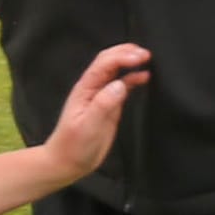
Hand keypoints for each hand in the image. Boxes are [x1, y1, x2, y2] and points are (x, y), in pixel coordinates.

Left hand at [40, 44, 151, 183]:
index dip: (121, 57)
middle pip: (109, 61)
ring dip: (130, 62)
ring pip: (116, 71)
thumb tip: (120, 84)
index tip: (139, 58)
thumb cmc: (73, 146)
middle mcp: (93, 88)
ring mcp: (101, 96)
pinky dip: (133, 79)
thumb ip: (103, 105)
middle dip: (126, 53)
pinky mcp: (109, 106)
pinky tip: (144, 77)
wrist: (67, 162)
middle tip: (146, 54)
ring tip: (147, 59)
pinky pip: (122, 86)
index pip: (104, 64)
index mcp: (85, 89)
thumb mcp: (87, 127)